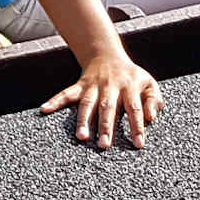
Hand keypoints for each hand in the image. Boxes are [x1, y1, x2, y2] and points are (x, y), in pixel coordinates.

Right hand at [39, 47, 161, 148]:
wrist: (106, 54)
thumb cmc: (131, 75)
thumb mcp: (149, 83)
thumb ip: (154, 100)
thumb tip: (151, 118)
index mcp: (129, 87)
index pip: (135, 109)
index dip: (137, 127)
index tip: (138, 145)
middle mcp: (110, 86)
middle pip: (108, 108)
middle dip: (106, 127)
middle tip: (104, 146)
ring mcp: (93, 86)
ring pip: (87, 104)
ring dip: (83, 120)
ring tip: (81, 137)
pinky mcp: (79, 85)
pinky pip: (66, 94)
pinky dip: (55, 101)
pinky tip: (45, 110)